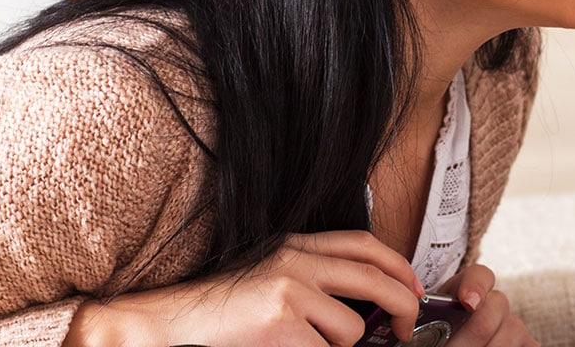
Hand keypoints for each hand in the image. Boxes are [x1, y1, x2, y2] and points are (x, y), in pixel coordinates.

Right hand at [66, 231, 423, 346]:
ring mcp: (290, 290)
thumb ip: (311, 282)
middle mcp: (296, 261)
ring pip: (351, 329)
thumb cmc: (215, 315)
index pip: (363, 245)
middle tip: (404, 329)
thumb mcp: (268, 281)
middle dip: (403, 306)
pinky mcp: (282, 323)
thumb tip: (364, 309)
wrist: (160, 326)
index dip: (398, 266)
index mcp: (294, 246)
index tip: (414, 288)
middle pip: (376, 278)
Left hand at [438, 263, 537, 346]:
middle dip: (464, 341)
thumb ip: (428, 320)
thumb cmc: (437, 332)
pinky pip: (529, 346)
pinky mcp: (528, 342)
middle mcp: (496, 303)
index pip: (479, 276)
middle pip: (488, 315)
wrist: (453, 335)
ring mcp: (513, 325)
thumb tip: (413, 330)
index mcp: (469, 290)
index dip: (474, 286)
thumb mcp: (428, 323)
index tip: (467, 302)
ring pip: (508, 334)